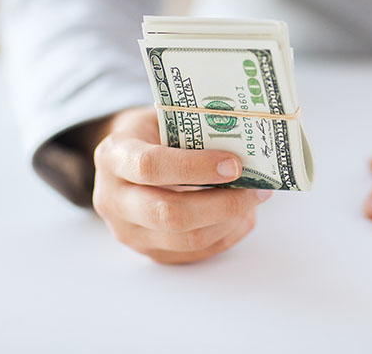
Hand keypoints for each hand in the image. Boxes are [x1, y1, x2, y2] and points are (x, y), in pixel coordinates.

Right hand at [91, 107, 271, 263]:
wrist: (126, 159)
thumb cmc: (153, 133)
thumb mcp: (163, 117)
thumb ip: (194, 130)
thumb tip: (247, 145)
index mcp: (114, 156)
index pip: (151, 166)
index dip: (195, 167)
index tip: (234, 164)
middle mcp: (113, 199)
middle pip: (169, 214)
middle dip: (222, 204)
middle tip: (257, 188)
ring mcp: (128, 231)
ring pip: (186, 240)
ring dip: (230, 221)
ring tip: (255, 199)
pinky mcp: (149, 252)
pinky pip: (194, 253)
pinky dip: (225, 235)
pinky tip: (242, 216)